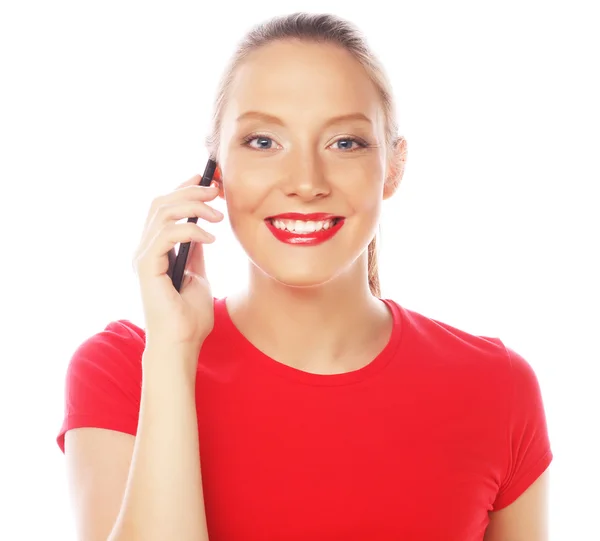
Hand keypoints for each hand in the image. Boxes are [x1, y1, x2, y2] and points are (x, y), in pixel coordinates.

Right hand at [132, 173, 223, 366]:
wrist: (182, 344)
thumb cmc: (188, 317)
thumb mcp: (198, 274)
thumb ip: (195, 251)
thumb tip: (202, 230)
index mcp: (155, 249)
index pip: (164, 208)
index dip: (183, 188)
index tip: (207, 180)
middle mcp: (145, 249)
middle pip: (160, 203)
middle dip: (189, 190)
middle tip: (216, 190)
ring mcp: (143, 257)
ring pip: (162, 213)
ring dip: (193, 206)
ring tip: (218, 214)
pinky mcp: (147, 267)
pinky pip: (167, 235)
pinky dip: (191, 230)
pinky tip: (211, 238)